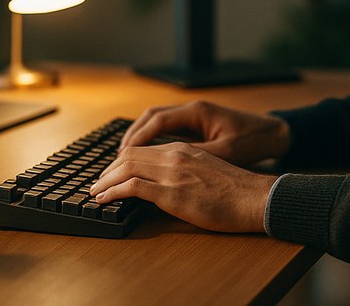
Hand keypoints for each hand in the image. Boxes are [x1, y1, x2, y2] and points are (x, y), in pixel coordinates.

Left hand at [90, 142, 276, 232]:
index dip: (120, 161)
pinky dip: (113, 192)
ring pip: (126, 168)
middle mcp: (175, 156)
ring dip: (105, 181)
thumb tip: (165, 183)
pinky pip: (133, 188)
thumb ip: (185, 171)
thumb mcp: (207, 171)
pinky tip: (104, 200)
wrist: (255, 198)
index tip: (110, 174)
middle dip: (107, 170)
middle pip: (128, 155)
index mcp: (183, 150)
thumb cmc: (236, 191)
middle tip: (96, 184)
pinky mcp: (172, 194)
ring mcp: (173, 174)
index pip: (141, 149)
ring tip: (95, 193)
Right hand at [121, 100, 290, 166]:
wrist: (275, 134)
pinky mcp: (198, 125)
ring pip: (157, 122)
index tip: (122, 155)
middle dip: (132, 137)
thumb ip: (195, 156)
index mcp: (197, 112)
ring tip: (125, 158)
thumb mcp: (224, 152)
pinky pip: (168, 129)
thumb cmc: (253, 141)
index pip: (156, 120)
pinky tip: (147, 157)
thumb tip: (165, 166)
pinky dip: (153, 141)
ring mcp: (194, 116)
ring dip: (141, 138)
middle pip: (151, 117)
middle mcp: (192, 110)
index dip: (137, 138)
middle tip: (117, 158)